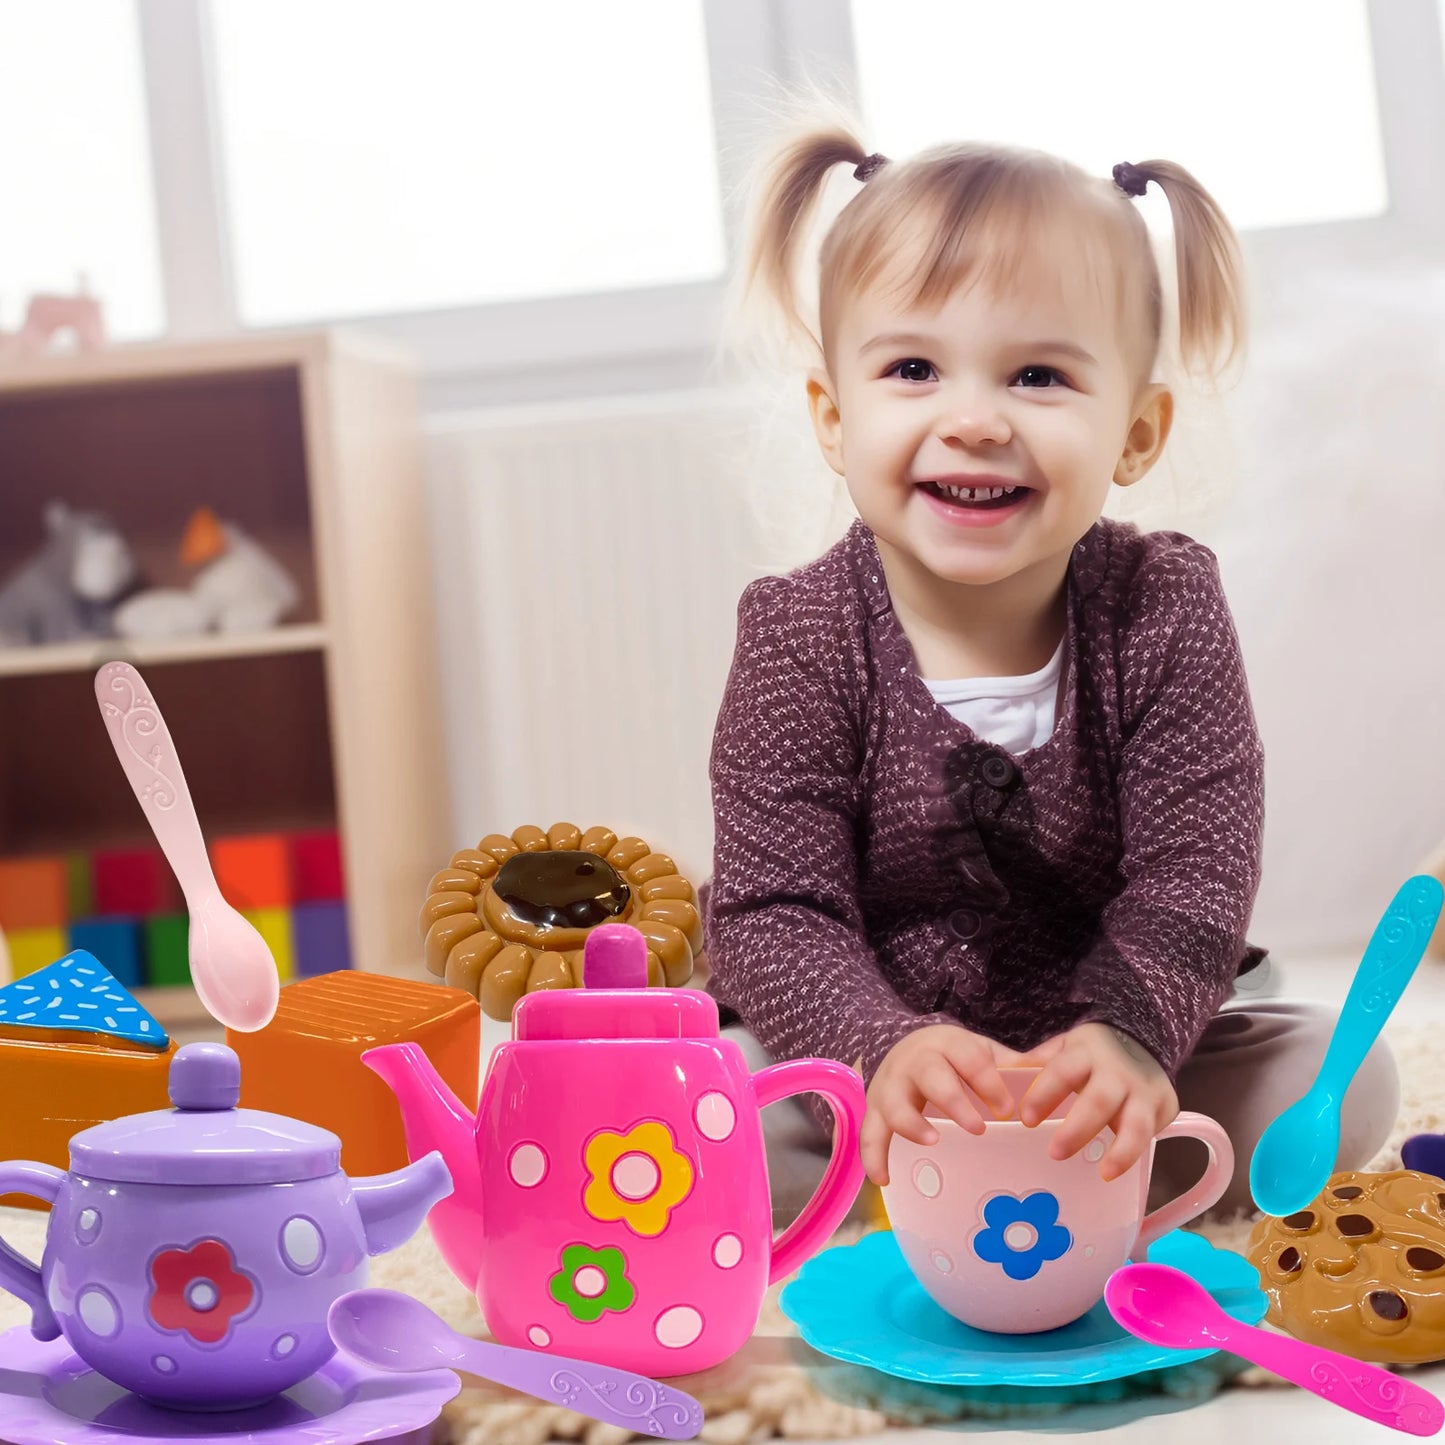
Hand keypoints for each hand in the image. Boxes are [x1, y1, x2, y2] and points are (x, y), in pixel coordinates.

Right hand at [861, 1024, 1024, 1185]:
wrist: (904, 1046)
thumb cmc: (953, 1057)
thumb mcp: (979, 1051)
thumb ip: (1011, 1065)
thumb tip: (1054, 1074)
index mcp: (947, 1044)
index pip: (968, 1058)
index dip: (988, 1082)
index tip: (1008, 1110)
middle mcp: (915, 1061)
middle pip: (930, 1076)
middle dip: (953, 1101)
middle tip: (978, 1128)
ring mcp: (891, 1085)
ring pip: (894, 1103)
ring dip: (912, 1124)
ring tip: (933, 1142)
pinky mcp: (876, 1108)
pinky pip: (869, 1132)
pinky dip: (873, 1155)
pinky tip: (884, 1179)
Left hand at [1016, 1022, 1177, 1181]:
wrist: (1143, 1040)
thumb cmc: (1092, 1054)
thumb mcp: (1065, 1048)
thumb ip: (1038, 1063)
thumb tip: (999, 1077)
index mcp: (1085, 1052)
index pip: (1062, 1070)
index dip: (1044, 1093)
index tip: (1025, 1118)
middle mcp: (1116, 1071)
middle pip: (1099, 1100)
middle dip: (1078, 1128)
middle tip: (1054, 1153)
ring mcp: (1143, 1089)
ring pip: (1135, 1122)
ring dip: (1119, 1150)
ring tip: (1101, 1172)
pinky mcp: (1165, 1105)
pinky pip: (1150, 1135)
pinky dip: (1132, 1155)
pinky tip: (1112, 1172)